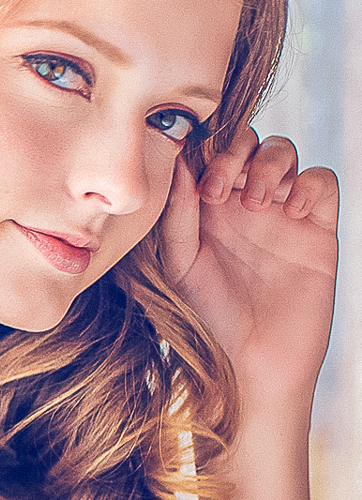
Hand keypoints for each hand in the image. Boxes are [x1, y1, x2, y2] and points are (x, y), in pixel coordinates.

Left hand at [160, 124, 338, 399]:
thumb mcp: (179, 262)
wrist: (253, 356)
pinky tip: (290, 211)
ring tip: (255, 204)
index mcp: (205, 206)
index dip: (203, 150)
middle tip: (220, 190)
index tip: (195, 178)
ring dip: (268, 166)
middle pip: (247, 143)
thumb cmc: (208, 315)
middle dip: (235, 152)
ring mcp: (282, 211)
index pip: (208, 152)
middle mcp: (242, 202)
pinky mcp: (318, 226)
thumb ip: (178, 214)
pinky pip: (321, 181)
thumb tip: (180, 161)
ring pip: (283, 153)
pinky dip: (307, 184)